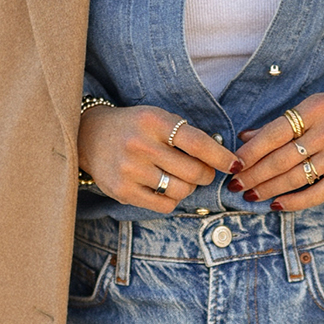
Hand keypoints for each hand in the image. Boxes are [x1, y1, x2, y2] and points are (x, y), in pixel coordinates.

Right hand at [77, 104, 235, 209]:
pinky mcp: (123, 191)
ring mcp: (130, 170)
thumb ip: (186, 135)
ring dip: (189, 188)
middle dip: (206, 175)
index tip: (234, 164)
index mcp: (153, 121)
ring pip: (181, 191)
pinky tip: (165, 188)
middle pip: (193, 172)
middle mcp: (140, 145)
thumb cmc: (134, 127)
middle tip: (203, 172)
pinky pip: (164, 205)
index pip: (197, 143)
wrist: (89, 136)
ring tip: (180, 178)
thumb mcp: (157, 118)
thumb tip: (222, 159)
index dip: (221, 157)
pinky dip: (172, 199)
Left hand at [233, 80, 323, 210]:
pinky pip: (316, 194)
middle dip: (254, 174)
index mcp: (315, 109)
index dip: (251, 152)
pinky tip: (276, 204)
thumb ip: (280, 125)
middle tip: (235, 184)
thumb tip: (244, 138)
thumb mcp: (313, 108)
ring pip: (295, 178)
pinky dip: (294, 202)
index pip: (275, 133)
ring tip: (250, 194)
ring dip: (268, 189)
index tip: (233, 164)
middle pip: (282, 159)